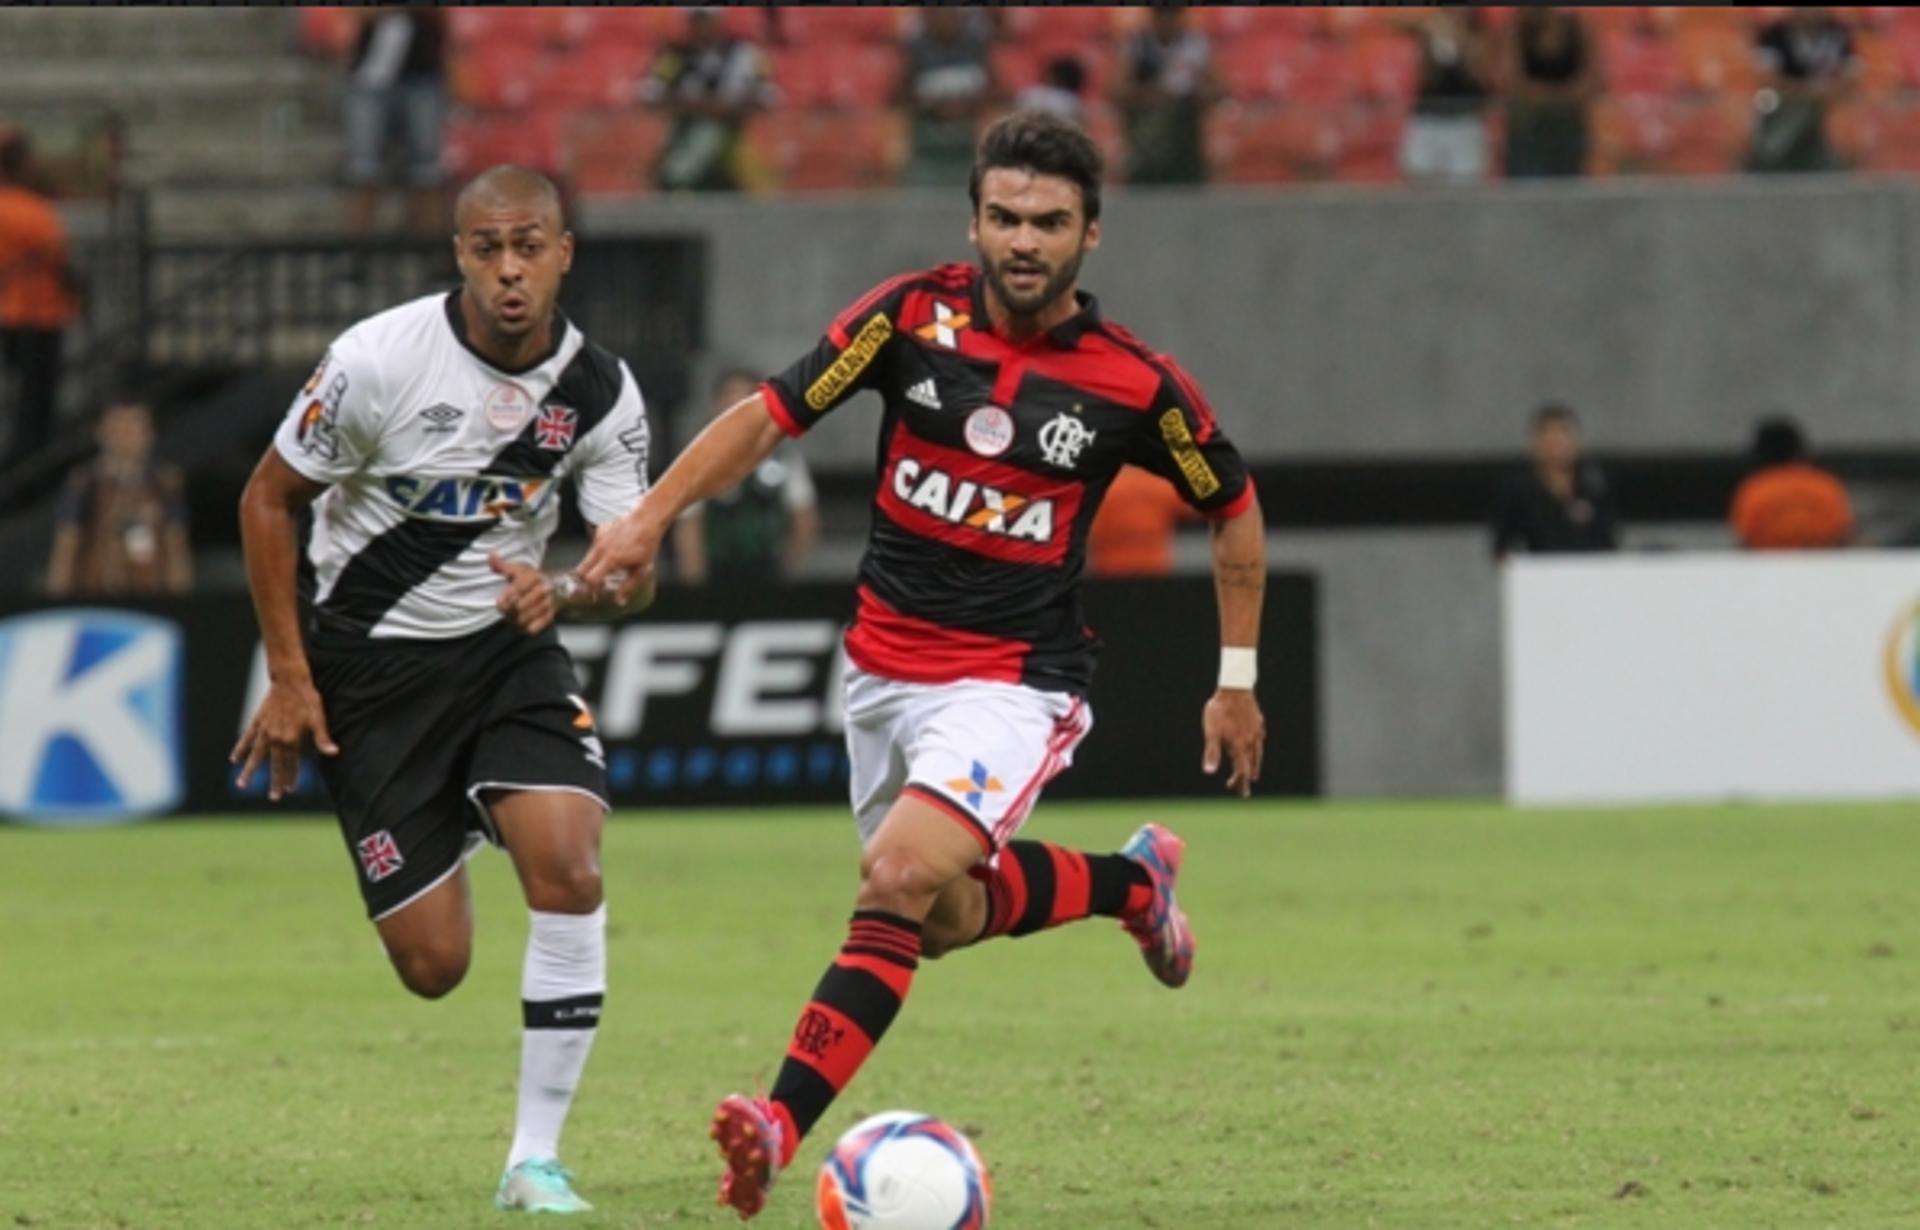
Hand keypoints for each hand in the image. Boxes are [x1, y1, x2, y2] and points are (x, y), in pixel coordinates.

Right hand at [231, 675, 337, 801]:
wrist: (289, 679)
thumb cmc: (307, 698)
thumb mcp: (319, 717)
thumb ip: (323, 737)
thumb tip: (333, 753)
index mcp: (291, 739)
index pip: (291, 764)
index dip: (291, 777)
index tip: (289, 790)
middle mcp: (275, 738)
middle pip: (274, 764)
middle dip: (275, 781)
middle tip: (274, 797)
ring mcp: (263, 731)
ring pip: (255, 755)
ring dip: (250, 771)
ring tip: (242, 784)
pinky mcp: (257, 722)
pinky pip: (246, 739)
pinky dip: (240, 749)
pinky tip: (234, 759)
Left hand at [490, 551, 557, 634]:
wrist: (561, 586)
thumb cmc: (534, 578)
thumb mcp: (519, 569)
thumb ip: (502, 565)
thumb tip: (491, 556)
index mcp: (534, 578)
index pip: (519, 589)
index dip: (506, 597)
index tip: (499, 601)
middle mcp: (543, 591)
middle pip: (520, 606)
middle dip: (507, 610)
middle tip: (503, 609)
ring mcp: (547, 605)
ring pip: (525, 619)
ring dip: (513, 620)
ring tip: (509, 616)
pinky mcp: (549, 617)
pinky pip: (533, 629)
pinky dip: (523, 628)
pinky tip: (519, 623)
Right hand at [576, 512, 663, 604]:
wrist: (647, 520)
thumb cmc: (647, 545)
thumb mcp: (641, 569)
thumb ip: (628, 586)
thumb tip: (619, 602)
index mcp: (611, 560)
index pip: (590, 579)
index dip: (590, 589)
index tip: (593, 595)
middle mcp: (601, 548)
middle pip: (582, 569)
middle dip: (585, 579)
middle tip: (594, 584)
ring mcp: (599, 538)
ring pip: (588, 556)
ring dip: (593, 565)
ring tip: (607, 567)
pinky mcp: (601, 530)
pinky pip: (595, 544)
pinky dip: (600, 550)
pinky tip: (613, 549)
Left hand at [1202, 689, 1264, 797]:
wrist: (1234, 688)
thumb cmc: (1220, 710)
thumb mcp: (1211, 732)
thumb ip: (1211, 752)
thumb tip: (1208, 772)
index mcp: (1239, 746)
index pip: (1241, 771)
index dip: (1237, 782)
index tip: (1230, 787)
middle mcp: (1251, 742)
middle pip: (1250, 766)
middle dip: (1246, 779)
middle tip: (1243, 791)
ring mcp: (1257, 733)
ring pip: (1258, 755)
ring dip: (1254, 767)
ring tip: (1253, 775)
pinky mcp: (1258, 723)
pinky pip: (1259, 742)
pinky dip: (1257, 751)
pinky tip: (1255, 749)